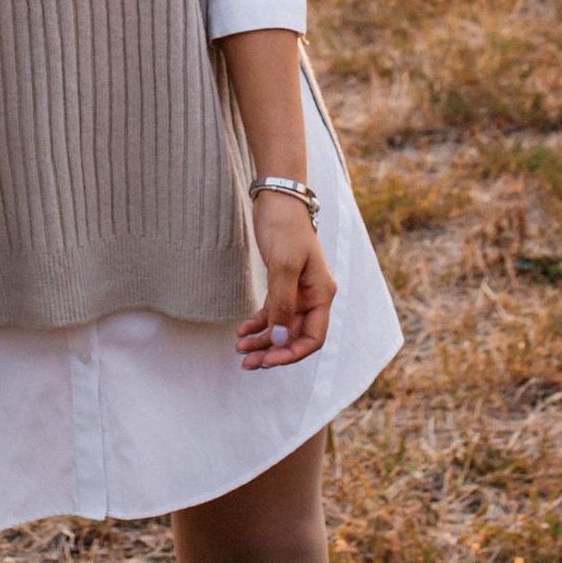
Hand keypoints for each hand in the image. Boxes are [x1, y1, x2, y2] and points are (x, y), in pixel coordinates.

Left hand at [235, 190, 335, 369]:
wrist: (277, 199)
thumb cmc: (285, 228)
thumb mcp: (283, 266)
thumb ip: (282, 304)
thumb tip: (278, 340)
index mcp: (321, 294)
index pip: (313, 337)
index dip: (291, 353)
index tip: (267, 360)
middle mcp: (312, 296)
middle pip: (294, 337)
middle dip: (272, 352)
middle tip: (247, 363)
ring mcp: (297, 292)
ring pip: (280, 328)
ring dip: (262, 341)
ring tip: (239, 351)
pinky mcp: (282, 284)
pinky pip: (272, 314)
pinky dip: (258, 325)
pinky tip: (241, 333)